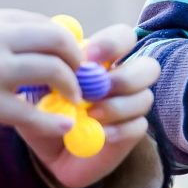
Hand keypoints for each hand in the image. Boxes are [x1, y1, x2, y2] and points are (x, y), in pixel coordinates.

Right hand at [0, 9, 88, 138]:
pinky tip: (63, 126)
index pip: (40, 22)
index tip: (68, 57)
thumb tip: (21, 51)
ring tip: (71, 100)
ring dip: (70, 87)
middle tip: (79, 77)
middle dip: (75, 59)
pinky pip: (32, 113)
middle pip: (56, 39)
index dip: (62, 40)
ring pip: (52, 70)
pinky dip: (53, 121)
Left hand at [23, 24, 158, 187]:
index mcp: (103, 60)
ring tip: (92, 114)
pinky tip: (99, 134)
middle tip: (97, 89)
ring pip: (144, 98)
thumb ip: (48, 75)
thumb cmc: (45, 111)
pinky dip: (118, 130)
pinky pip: (138, 126)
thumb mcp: (39, 90)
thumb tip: (58, 63)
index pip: (124, 37)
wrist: (50, 150)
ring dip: (117, 106)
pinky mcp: (133, 131)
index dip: (113, 43)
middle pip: (148, 67)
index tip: (88, 59)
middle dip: (125, 77)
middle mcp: (123, 79)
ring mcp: (132, 105)